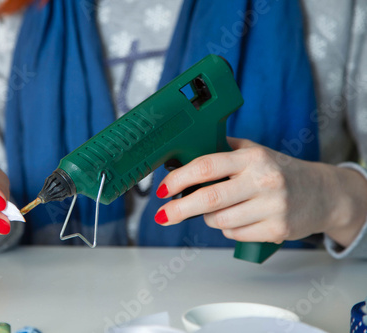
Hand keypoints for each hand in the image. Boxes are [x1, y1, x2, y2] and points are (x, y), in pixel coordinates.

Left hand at [154, 138, 366, 245]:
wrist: (323, 193)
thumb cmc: (280, 170)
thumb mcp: (255, 152)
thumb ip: (223, 150)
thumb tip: (183, 155)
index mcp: (252, 157)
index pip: (206, 166)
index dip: (179, 179)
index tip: (162, 189)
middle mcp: (263, 180)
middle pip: (208, 199)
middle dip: (179, 209)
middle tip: (163, 215)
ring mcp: (272, 207)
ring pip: (219, 221)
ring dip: (209, 218)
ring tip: (220, 209)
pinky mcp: (277, 230)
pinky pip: (235, 234)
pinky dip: (230, 229)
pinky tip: (241, 218)